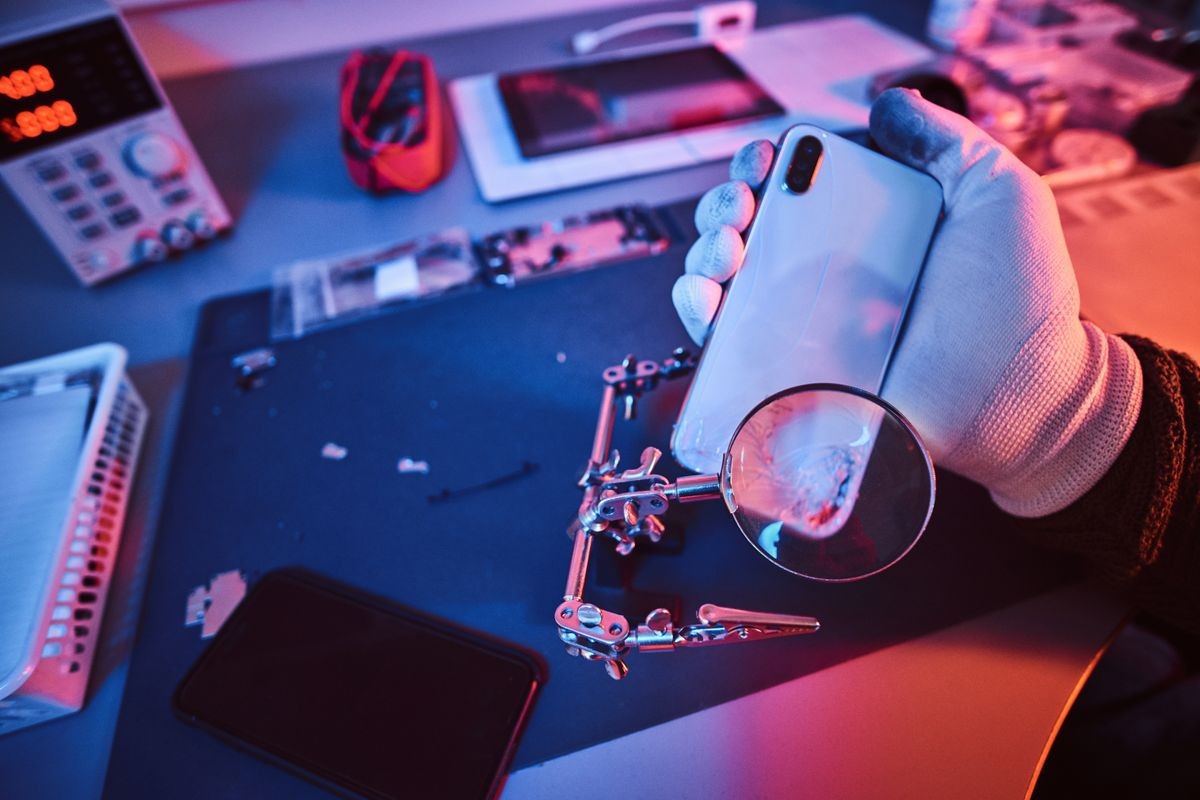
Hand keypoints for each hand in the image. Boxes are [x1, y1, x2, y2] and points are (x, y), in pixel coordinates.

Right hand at [672, 88, 1141, 516]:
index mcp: (867, 226)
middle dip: (726, 203)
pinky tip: (705, 294)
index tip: (764, 158)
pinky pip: (727, 342)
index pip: (797, 185)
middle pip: (750, 226)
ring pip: (727, 279)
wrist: (1020, 398)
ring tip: (725, 247)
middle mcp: (829, 272)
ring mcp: (806, 324)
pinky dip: (700, 313)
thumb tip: (886, 103)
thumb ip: (947, 142)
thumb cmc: (1020, 302)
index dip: (767, 165)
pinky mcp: (792, 374)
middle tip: (740, 203)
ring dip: (706, 251)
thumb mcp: (998, 195)